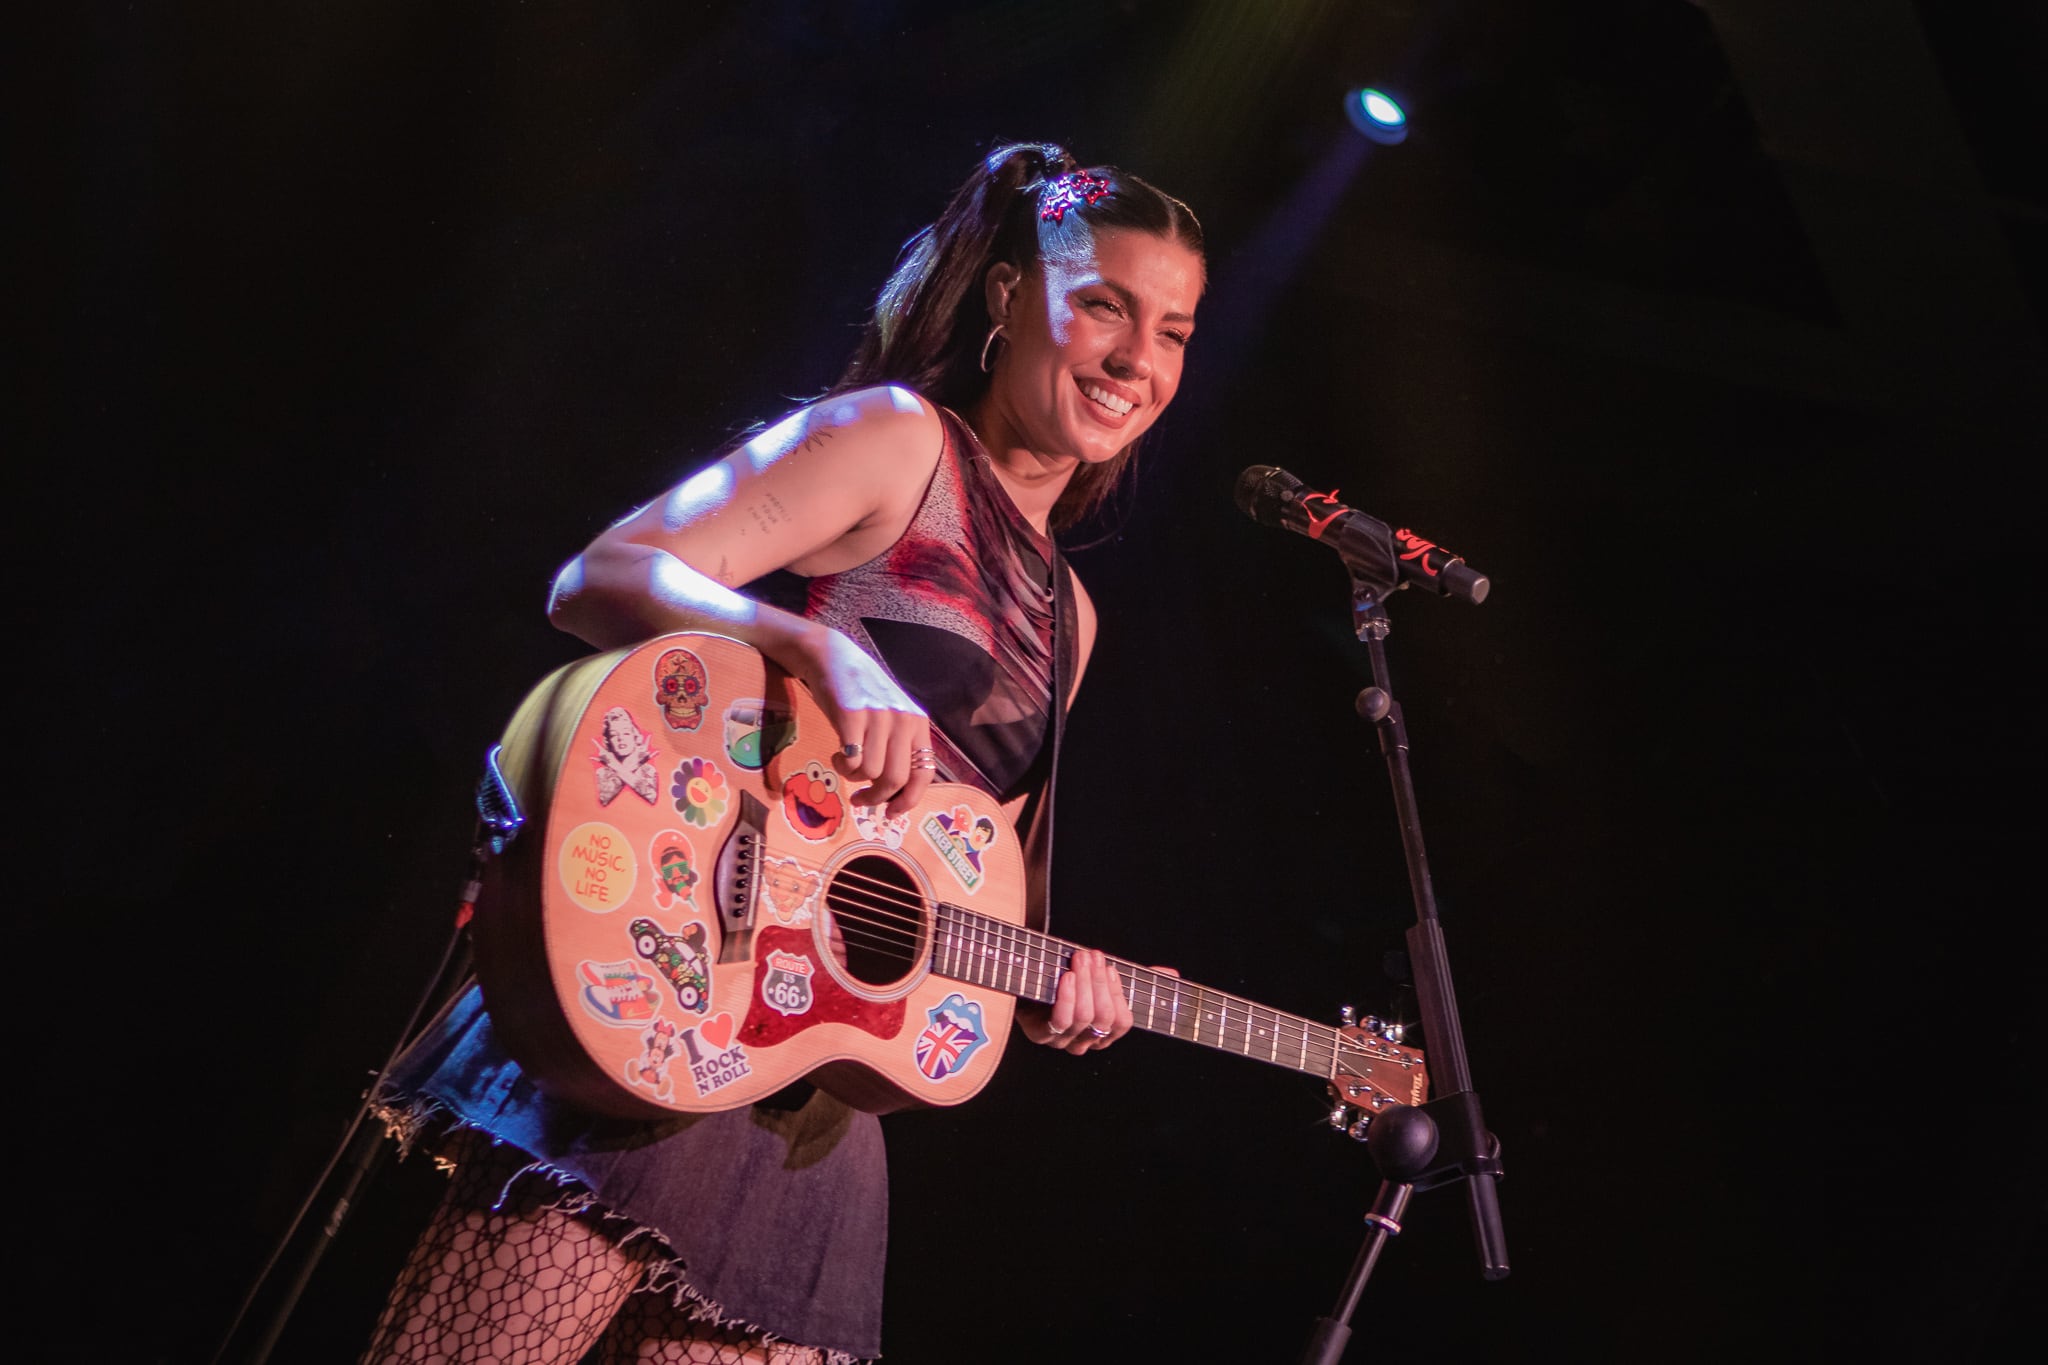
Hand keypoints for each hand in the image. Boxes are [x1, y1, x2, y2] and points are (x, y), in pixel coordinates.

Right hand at [792, 628, 935, 818]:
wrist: (831, 656)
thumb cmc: (861, 691)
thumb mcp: (892, 715)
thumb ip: (899, 747)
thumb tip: (895, 793)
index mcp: (917, 723)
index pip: (924, 774)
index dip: (908, 801)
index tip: (891, 814)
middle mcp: (903, 719)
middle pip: (896, 779)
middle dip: (876, 798)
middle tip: (859, 800)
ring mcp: (878, 716)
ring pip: (870, 773)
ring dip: (853, 777)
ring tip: (845, 762)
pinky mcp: (852, 714)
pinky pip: (852, 760)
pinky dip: (842, 766)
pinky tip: (837, 754)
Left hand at [1022, 950, 1167, 1055]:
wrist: (1021, 980)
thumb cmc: (1065, 980)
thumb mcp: (1101, 978)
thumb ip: (1137, 978)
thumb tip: (1172, 973)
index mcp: (1103, 1033)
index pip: (1123, 1022)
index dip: (1119, 995)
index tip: (1111, 968)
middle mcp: (1085, 1042)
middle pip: (1103, 1018)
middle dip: (1100, 984)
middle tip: (1092, 955)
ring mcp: (1062, 1040)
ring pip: (1084, 1017)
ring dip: (1084, 984)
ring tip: (1079, 959)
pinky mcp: (1040, 1034)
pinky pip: (1060, 1021)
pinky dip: (1066, 997)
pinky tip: (1067, 978)